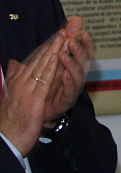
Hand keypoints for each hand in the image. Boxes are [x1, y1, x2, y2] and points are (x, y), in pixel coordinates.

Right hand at [0, 31, 64, 156]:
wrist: (4, 142)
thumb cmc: (9, 124)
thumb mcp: (11, 100)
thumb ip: (13, 81)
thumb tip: (13, 64)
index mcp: (15, 85)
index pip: (31, 63)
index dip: (44, 49)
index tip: (54, 37)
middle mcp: (18, 85)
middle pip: (36, 62)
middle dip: (50, 45)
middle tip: (62, 30)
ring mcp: (24, 92)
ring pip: (40, 67)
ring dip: (52, 51)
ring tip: (62, 37)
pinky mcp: (32, 101)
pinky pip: (43, 81)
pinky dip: (50, 68)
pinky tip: (57, 57)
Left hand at [46, 17, 92, 124]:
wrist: (43, 105)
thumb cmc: (53, 78)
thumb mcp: (59, 54)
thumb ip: (68, 37)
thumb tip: (75, 18)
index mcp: (78, 63)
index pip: (88, 51)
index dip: (88, 42)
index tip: (83, 33)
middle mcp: (79, 74)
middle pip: (85, 61)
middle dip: (80, 50)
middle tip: (72, 41)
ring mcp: (74, 87)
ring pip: (78, 74)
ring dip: (72, 64)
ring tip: (63, 55)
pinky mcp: (67, 99)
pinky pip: (70, 90)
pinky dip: (68, 82)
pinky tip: (64, 74)